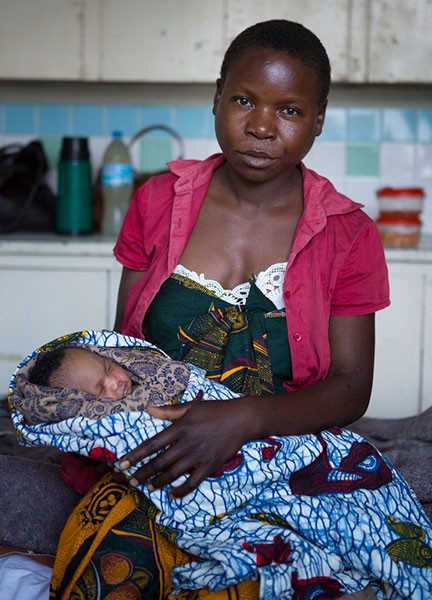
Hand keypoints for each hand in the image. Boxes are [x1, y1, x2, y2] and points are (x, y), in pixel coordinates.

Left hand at [118, 397, 250, 497]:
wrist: (242, 418)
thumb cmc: (215, 410)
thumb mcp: (191, 406)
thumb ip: (168, 411)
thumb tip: (147, 408)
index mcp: (179, 427)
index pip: (151, 444)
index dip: (135, 455)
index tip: (122, 464)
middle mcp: (186, 443)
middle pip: (159, 462)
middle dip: (142, 473)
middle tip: (131, 481)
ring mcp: (198, 455)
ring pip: (172, 474)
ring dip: (158, 482)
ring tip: (148, 487)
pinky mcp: (210, 465)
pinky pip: (192, 483)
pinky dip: (181, 491)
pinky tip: (172, 495)